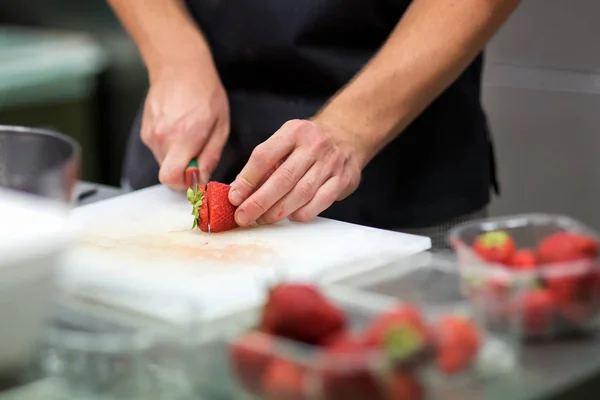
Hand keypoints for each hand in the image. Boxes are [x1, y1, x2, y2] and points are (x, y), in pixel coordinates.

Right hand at [141, 60, 229, 190]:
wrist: (179, 67)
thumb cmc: (205, 93)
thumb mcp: (220, 126)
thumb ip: (210, 156)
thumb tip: (202, 179)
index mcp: (183, 137)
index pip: (171, 178)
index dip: (184, 184)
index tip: (197, 177)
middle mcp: (162, 137)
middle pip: (168, 174)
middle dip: (184, 171)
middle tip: (198, 154)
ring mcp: (150, 134)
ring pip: (163, 163)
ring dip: (178, 158)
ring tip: (190, 136)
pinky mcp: (145, 131)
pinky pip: (158, 150)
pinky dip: (170, 148)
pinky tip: (179, 129)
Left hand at [228, 119, 364, 225]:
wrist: (347, 135)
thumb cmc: (307, 143)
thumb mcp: (285, 141)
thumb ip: (263, 164)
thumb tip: (237, 191)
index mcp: (293, 132)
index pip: (264, 156)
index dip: (247, 179)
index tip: (234, 197)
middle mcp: (313, 145)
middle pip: (282, 179)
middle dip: (259, 202)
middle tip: (243, 217)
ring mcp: (330, 163)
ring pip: (301, 194)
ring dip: (278, 211)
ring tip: (263, 219)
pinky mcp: (343, 180)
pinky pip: (320, 203)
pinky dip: (301, 213)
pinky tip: (290, 216)